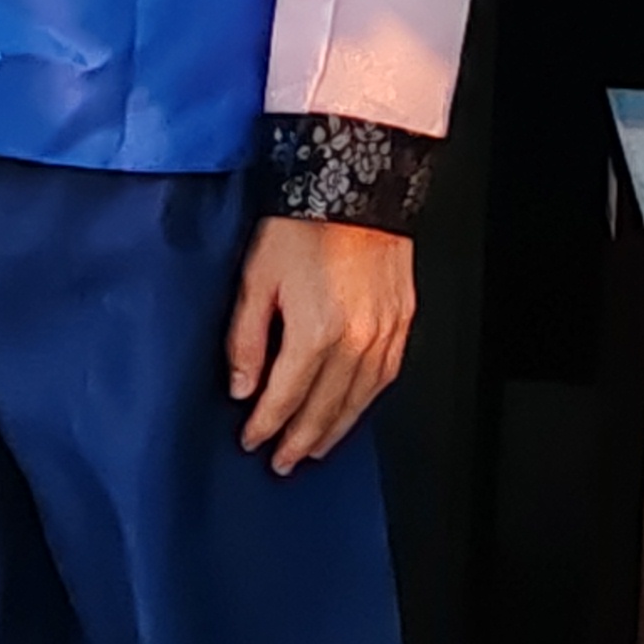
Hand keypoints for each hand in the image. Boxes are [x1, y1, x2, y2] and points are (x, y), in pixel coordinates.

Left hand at [226, 218, 414, 472]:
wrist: (354, 182)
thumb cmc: (301, 222)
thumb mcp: (255, 277)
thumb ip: (247, 339)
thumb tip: (242, 388)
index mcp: (316, 334)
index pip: (286, 398)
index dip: (267, 425)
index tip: (252, 441)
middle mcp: (356, 342)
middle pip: (325, 409)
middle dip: (300, 440)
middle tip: (282, 462)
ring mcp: (385, 334)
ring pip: (359, 402)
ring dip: (335, 430)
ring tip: (315, 449)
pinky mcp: (402, 322)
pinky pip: (386, 378)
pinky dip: (367, 402)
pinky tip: (354, 411)